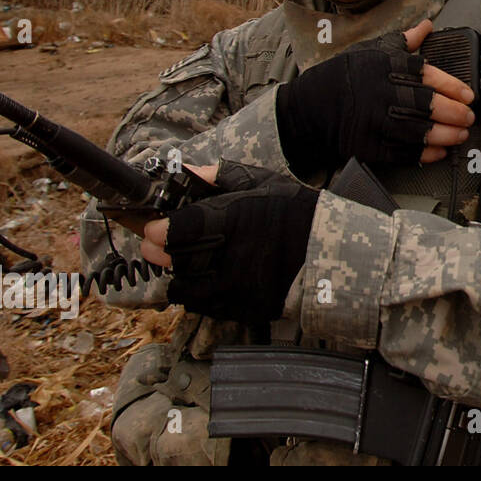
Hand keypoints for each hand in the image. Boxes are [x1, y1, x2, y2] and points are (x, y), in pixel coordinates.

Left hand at [142, 165, 319, 323]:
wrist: (329, 250)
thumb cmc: (295, 212)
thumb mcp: (262, 182)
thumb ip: (221, 176)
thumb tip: (188, 173)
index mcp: (233, 220)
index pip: (177, 230)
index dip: (157, 230)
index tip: (152, 228)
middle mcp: (232, 255)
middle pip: (175, 259)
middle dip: (160, 251)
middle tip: (158, 244)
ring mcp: (237, 286)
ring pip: (184, 286)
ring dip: (179, 273)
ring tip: (187, 262)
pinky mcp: (243, 308)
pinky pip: (203, 306)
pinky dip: (198, 293)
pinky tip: (208, 279)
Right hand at [275, 20, 474, 176]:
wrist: (308, 108)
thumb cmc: (342, 76)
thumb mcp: (370, 51)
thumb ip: (402, 41)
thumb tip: (426, 26)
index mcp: (386, 67)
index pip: (428, 75)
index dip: (453, 87)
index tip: (469, 95)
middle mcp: (383, 93)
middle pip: (429, 105)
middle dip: (455, 113)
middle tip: (469, 117)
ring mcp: (376, 121)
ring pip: (421, 130)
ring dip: (446, 135)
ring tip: (461, 135)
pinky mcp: (370, 145)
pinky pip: (404, 152)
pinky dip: (425, 154)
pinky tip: (439, 152)